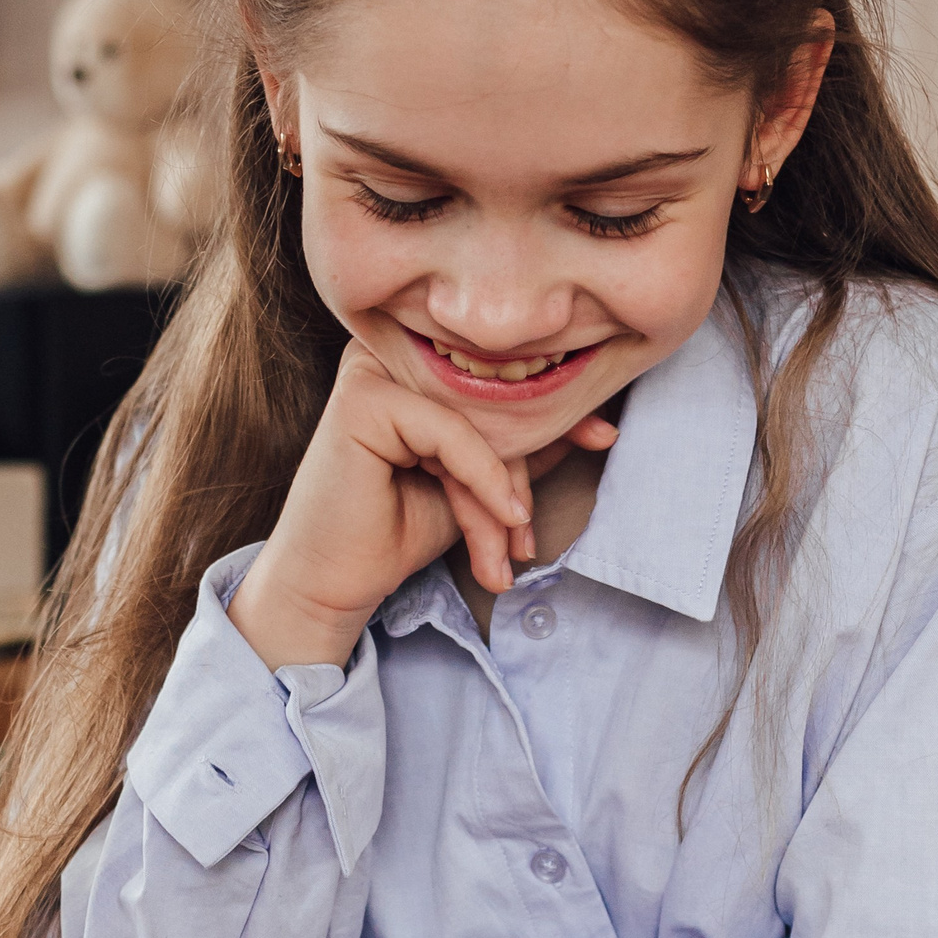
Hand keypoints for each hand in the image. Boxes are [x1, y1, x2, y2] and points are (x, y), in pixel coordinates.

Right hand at [226, 339, 617, 667]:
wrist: (332, 582)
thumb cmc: (393, 532)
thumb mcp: (477, 487)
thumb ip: (523, 449)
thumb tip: (597, 422)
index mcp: (412, 365)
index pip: (498, 380)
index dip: (554, 415)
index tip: (605, 437)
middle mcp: (388, 356)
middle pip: (489, 400)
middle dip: (520, 476)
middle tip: (526, 542)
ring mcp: (371, 370)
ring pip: (475, 419)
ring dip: (500, 495)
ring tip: (504, 554)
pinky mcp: (363, 397)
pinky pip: (451, 432)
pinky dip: (484, 479)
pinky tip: (501, 521)